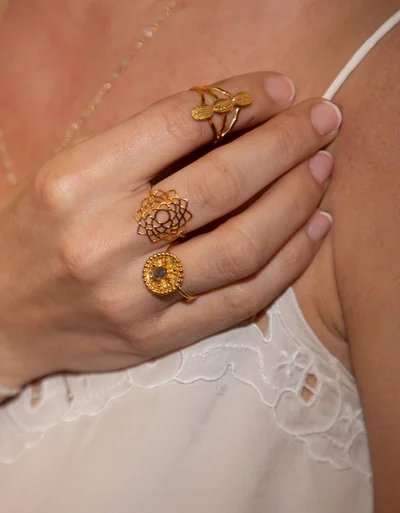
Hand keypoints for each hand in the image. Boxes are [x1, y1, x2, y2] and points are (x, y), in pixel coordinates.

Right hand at [0, 72, 340, 389]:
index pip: (177, 125)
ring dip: (296, 202)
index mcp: (76, 184)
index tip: (279, 88)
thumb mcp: (71, 174)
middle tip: (322, 122)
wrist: (5, 316)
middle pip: (222, 184)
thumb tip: (233, 122)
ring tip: (322, 172)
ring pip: (242, 245)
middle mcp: (103, 241)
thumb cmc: (40, 234)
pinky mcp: (156, 338)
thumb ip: (143, 149)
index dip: (240, 99)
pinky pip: (241, 300)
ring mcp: (133, 297)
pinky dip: (288, 263)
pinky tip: (314, 230)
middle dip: (285, 145)